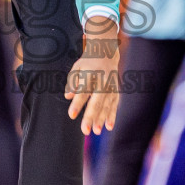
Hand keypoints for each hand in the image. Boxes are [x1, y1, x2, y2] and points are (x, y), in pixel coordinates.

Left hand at [66, 18, 119, 135]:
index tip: (71, 115)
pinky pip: (115, 105)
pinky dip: (112, 116)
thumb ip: (72, 81)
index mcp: (90, 74)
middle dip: (90, 116)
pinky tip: (109, 127)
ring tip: (96, 131)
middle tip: (85, 131)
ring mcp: (111, 86)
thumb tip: (68, 96)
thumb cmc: (87, 62)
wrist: (106, 52)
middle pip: (96, 101)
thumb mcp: (76, 68)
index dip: (77, 104)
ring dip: (102, 119)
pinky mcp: (116, 90)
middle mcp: (102, 80)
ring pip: (106, 105)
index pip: (82, 91)